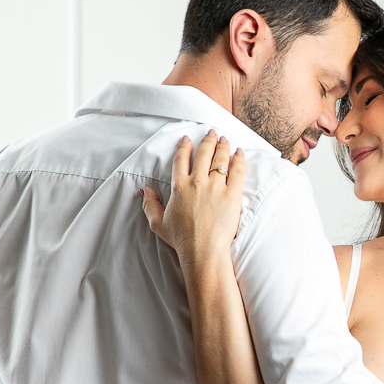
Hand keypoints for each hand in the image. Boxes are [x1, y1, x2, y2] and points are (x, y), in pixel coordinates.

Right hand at [140, 132, 244, 271]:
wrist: (202, 250)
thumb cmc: (181, 240)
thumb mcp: (158, 223)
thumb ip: (150, 205)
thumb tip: (144, 191)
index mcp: (179, 186)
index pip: (181, 159)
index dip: (185, 146)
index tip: (188, 139)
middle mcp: (197, 182)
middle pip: (203, 154)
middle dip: (207, 140)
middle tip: (211, 133)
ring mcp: (216, 187)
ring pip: (220, 159)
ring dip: (223, 146)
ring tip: (225, 139)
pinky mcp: (232, 194)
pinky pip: (237, 171)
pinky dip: (239, 160)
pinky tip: (240, 153)